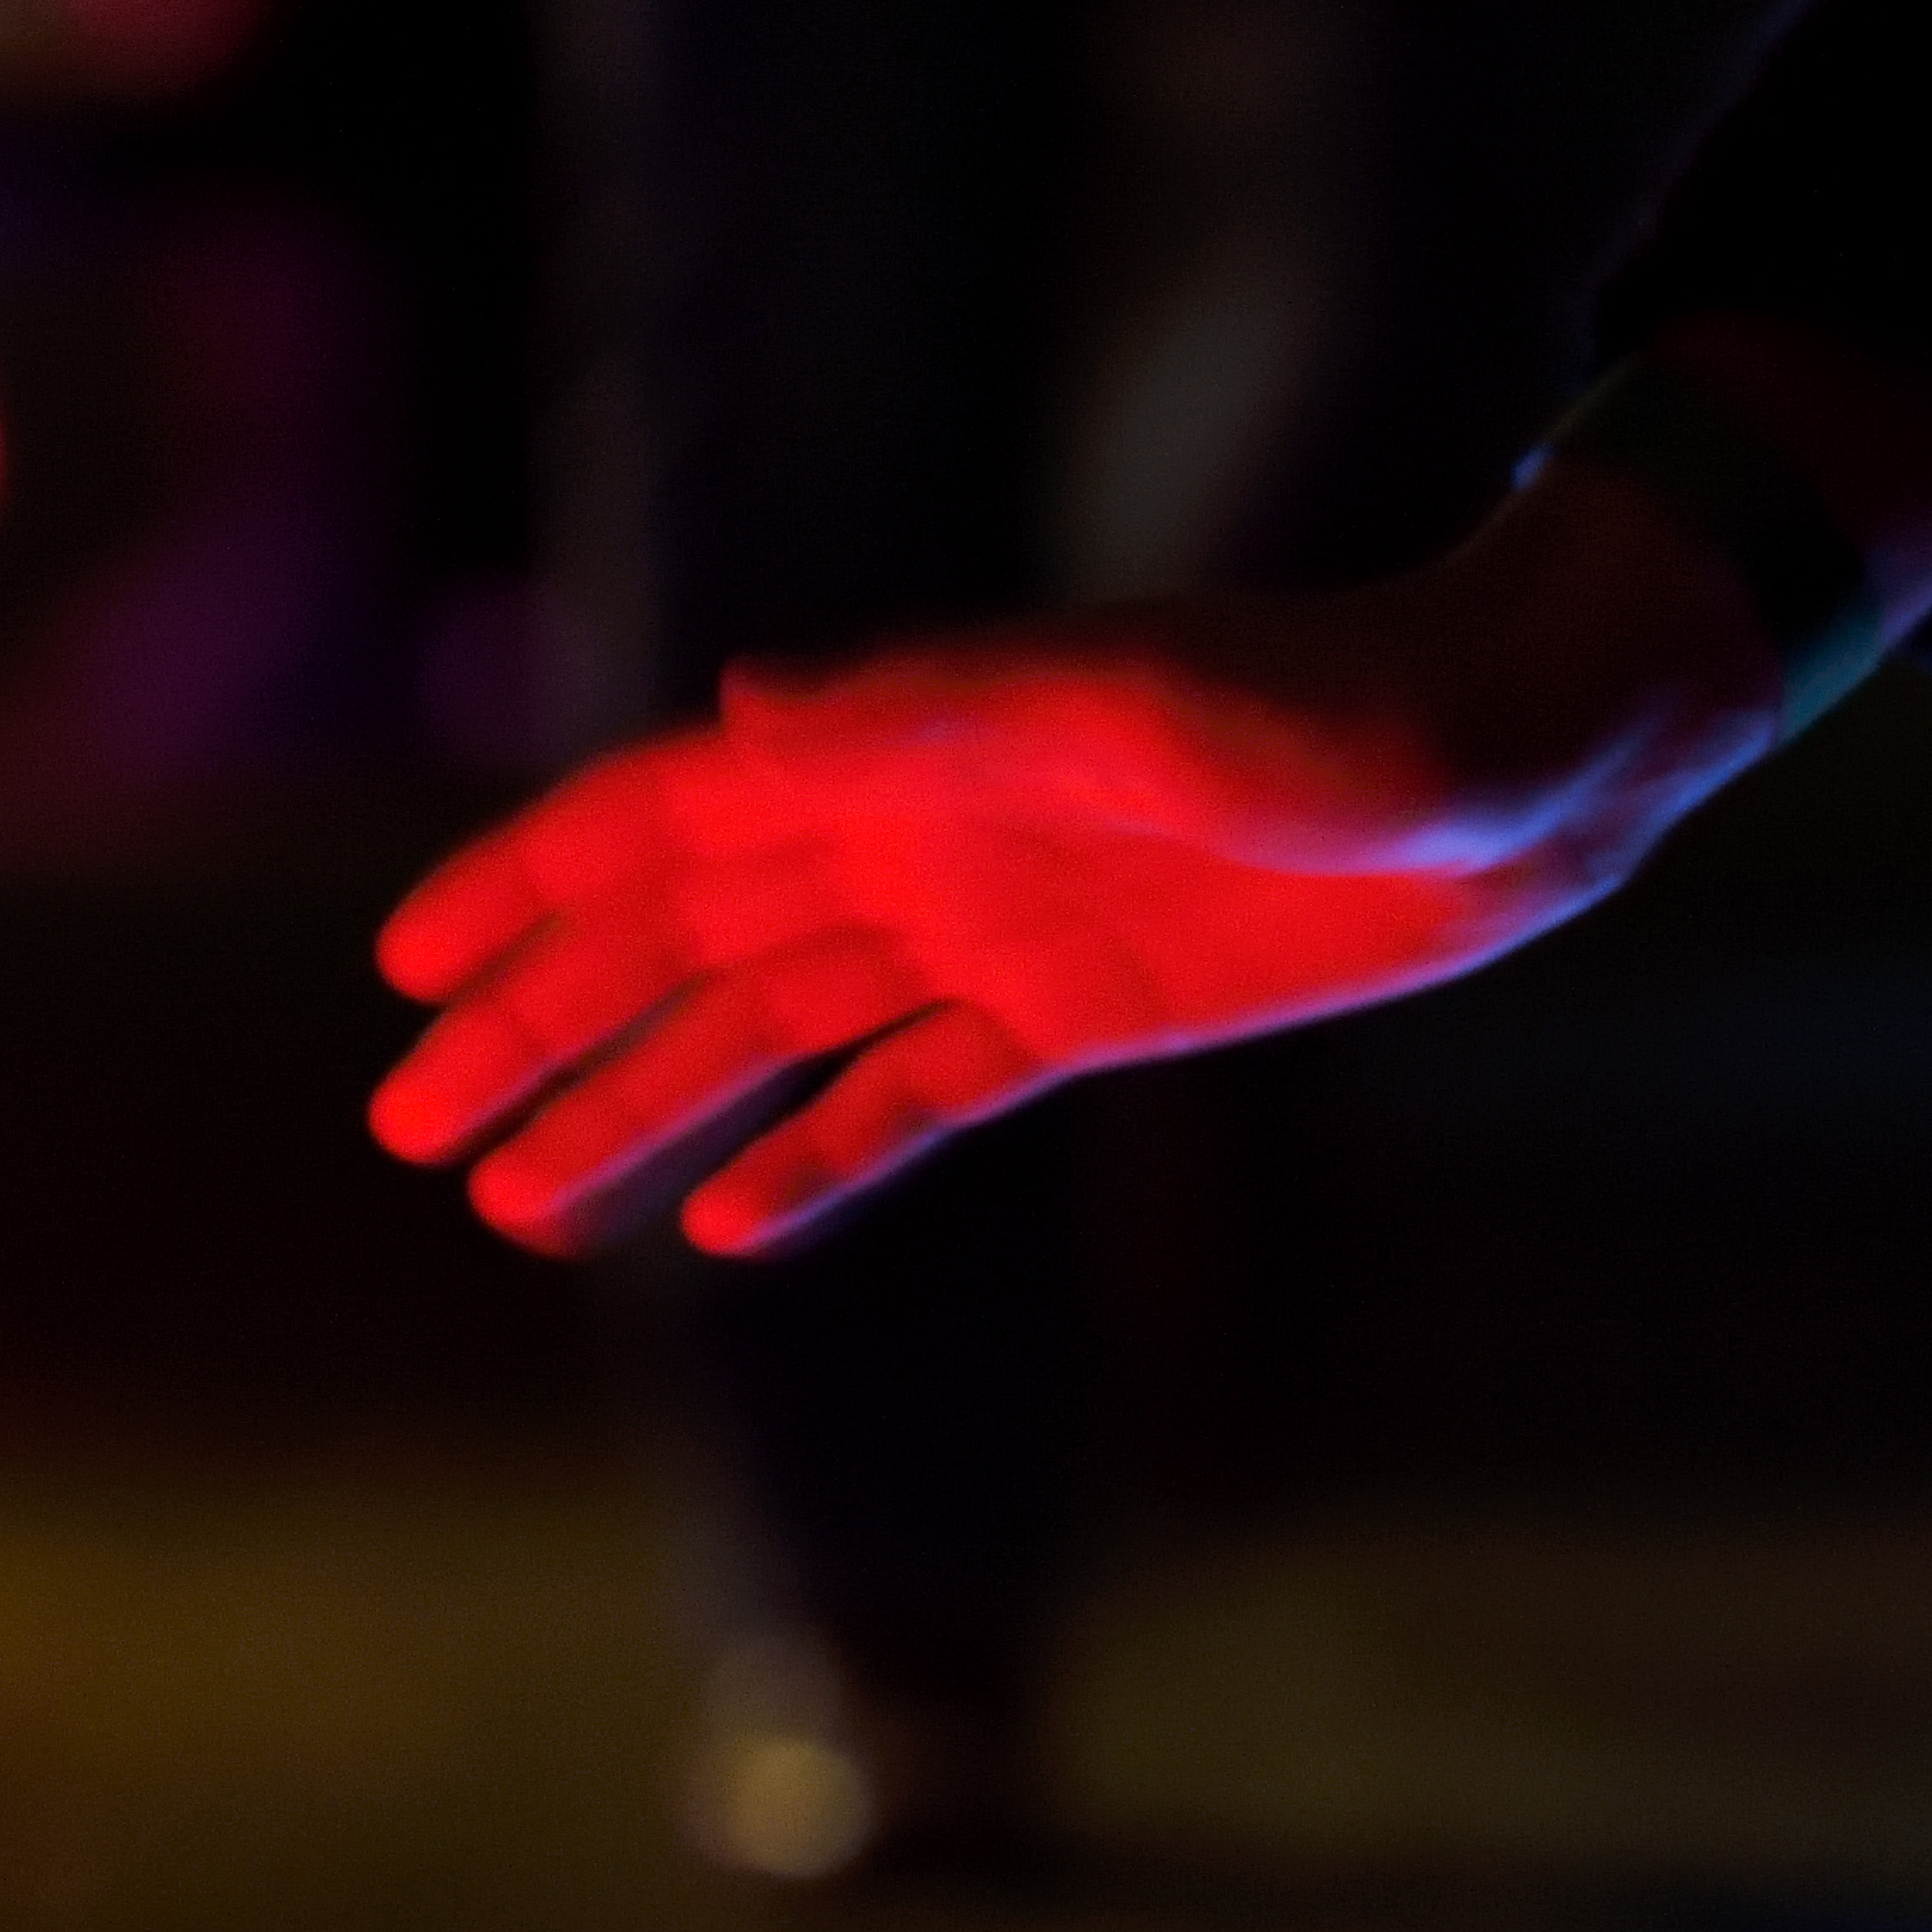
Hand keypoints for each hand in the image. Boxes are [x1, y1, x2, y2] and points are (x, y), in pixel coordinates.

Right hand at [368, 487, 1779, 1255]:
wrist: (1524, 757)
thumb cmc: (1347, 702)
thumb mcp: (1145, 703)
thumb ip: (946, 714)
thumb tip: (743, 714)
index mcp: (899, 749)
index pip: (661, 818)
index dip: (526, 889)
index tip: (407, 972)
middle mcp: (914, 833)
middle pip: (674, 941)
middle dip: (537, 1027)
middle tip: (408, 1129)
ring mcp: (987, 925)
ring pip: (762, 1035)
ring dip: (639, 1111)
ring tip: (518, 1206)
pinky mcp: (1073, 1009)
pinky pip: (909, 1098)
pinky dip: (818, 1160)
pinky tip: (731, 1229)